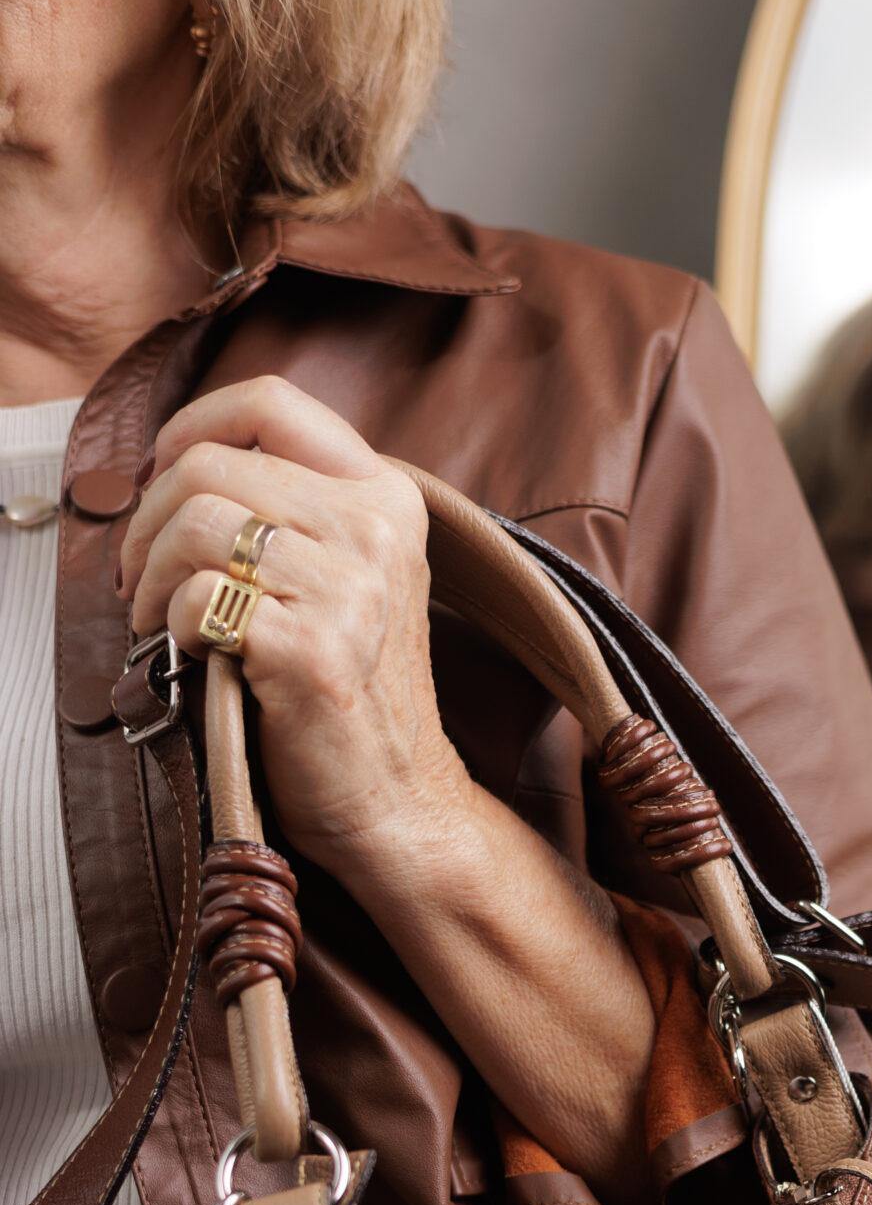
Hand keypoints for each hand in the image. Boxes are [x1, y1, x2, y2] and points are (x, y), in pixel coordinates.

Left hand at [120, 376, 466, 896]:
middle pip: (212, 464)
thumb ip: (297, 510)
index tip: (162, 473)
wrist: (397, 801)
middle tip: (142, 572)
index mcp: (387, 499)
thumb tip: (181, 466)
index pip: (272, 403)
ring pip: (196, 522)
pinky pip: (199, 595)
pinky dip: (174, 623)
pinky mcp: (311, 649)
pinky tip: (191, 650)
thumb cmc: (355, 695)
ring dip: (151, 573)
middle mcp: (374, 532)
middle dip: (149, 517)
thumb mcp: (351, 577)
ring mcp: (349, 589)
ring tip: (160, 616)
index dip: (192, 425)